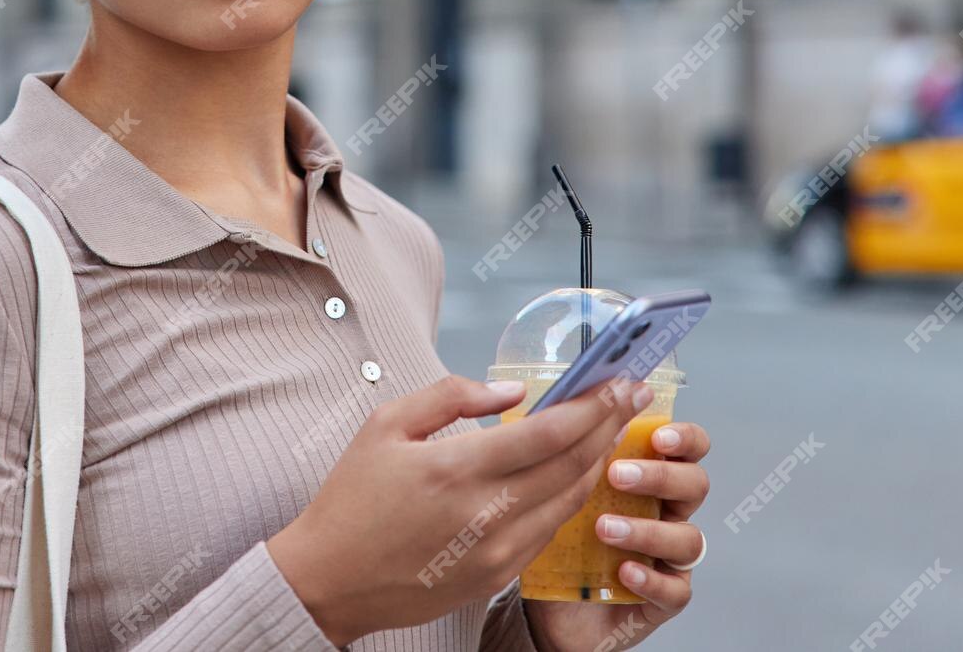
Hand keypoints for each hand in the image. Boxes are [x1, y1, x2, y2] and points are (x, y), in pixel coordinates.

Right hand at [267, 373, 651, 646]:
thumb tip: (511, 391)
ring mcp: (497, 552)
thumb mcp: (385, 425)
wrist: (330, 580)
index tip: (619, 381)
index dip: (594, 404)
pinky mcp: (497, 576)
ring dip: (597, 461)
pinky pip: (549, 530)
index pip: (551, 432)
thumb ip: (451, 396)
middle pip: (574, 465)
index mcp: (457, 469)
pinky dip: (570, 497)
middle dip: (610, 425)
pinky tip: (577, 473)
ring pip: (570, 500)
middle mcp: (486, 514)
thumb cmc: (352, 500)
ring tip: (612, 428)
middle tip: (633, 396)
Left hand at [521, 419, 710, 651]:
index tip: (657, 436)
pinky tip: (624, 571)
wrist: (545, 608)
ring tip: (603, 529)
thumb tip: (556, 408)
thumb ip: (569, 455)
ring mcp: (669, 559)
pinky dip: (651, 579)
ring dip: (647, 530)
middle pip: (696, 485)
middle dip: (661, 476)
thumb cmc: (555, 538)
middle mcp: (668, 515)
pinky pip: (675, 590)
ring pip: (689, 539)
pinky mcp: (663, 600)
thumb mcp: (558, 491)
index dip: (684, 438)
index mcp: (650, 479)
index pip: (689, 448)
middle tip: (617, 475)